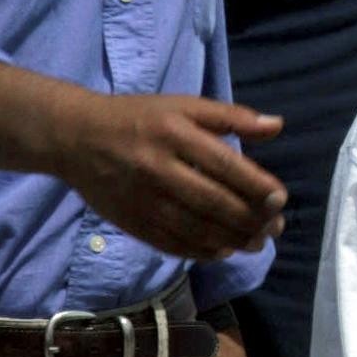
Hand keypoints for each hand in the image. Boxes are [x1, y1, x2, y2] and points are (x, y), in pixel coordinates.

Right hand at [57, 92, 284, 260]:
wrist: (76, 137)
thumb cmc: (140, 117)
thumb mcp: (185, 105)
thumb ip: (231, 117)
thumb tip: (277, 126)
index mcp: (175, 135)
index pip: (224, 165)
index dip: (255, 185)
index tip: (281, 199)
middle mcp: (158, 169)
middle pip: (211, 201)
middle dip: (249, 218)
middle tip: (276, 227)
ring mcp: (141, 199)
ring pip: (191, 227)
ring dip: (230, 239)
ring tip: (257, 243)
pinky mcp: (128, 220)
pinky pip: (167, 242)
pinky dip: (198, 250)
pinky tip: (222, 251)